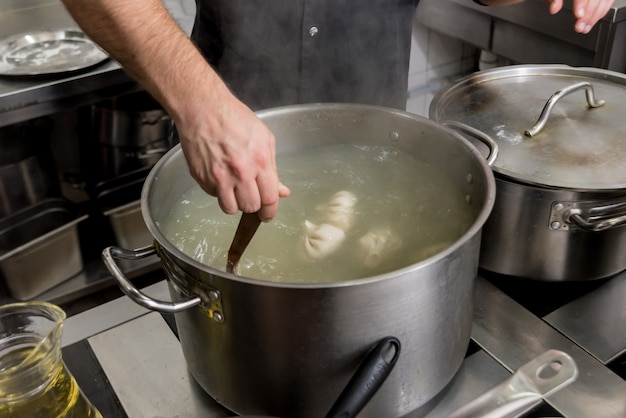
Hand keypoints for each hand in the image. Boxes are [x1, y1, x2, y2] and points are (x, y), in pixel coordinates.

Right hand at [177, 94, 289, 221]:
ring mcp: (218, 176)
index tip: (268, 215)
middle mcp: (239, 172)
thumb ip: (273, 169)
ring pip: (230, 208)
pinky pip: (214, 196)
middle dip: (253, 205)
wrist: (203, 109)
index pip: (269, 199)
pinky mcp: (201, 177)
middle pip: (250, 207)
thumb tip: (282, 191)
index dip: (270, 212)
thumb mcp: (264, 139)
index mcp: (259, 161)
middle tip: (251, 195)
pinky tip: (220, 174)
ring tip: (235, 187)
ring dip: (235, 202)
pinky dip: (219, 191)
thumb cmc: (234, 119)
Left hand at [546, 0, 614, 32]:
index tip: (578, 15)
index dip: (582, 3)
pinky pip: (608, 0)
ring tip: (584, 28)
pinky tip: (592, 21)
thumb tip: (554, 9)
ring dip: (595, 16)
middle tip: (579, 28)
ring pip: (604, 0)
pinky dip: (601, 12)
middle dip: (588, 14)